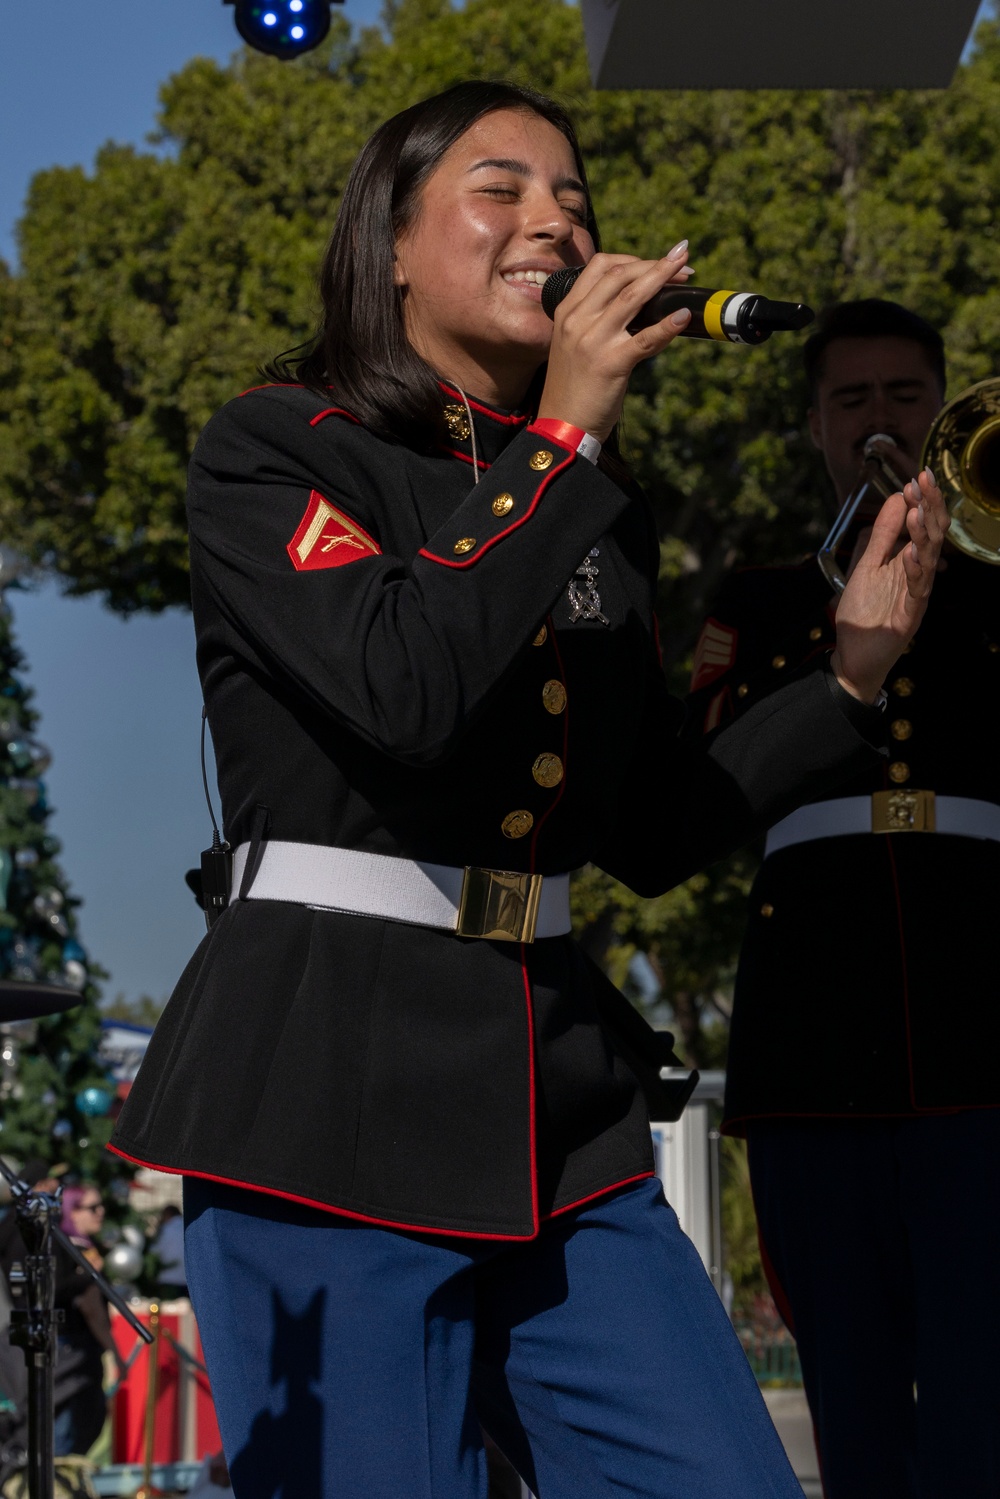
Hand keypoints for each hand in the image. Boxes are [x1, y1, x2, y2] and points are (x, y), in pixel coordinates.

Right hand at [537, 243, 693, 440]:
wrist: (562, 425)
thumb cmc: (573, 387)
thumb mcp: (575, 344)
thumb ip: (597, 320)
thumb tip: (641, 305)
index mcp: (568, 311)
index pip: (601, 266)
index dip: (633, 258)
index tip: (656, 262)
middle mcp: (578, 320)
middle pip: (620, 275)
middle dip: (654, 264)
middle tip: (682, 262)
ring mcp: (593, 341)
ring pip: (633, 297)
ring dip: (664, 278)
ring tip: (687, 273)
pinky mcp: (611, 364)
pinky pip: (645, 338)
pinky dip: (667, 325)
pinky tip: (683, 317)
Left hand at [831, 467, 948, 701]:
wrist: (855, 655)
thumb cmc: (864, 612)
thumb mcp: (868, 565)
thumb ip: (882, 535)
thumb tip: (896, 498)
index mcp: (909, 561)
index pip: (922, 526)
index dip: (922, 502)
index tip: (917, 478)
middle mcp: (918, 575)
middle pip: (931, 537)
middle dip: (929, 508)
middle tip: (924, 482)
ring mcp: (916, 596)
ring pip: (927, 560)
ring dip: (921, 534)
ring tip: (916, 511)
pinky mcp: (909, 617)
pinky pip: (916, 591)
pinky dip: (914, 571)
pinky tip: (910, 553)